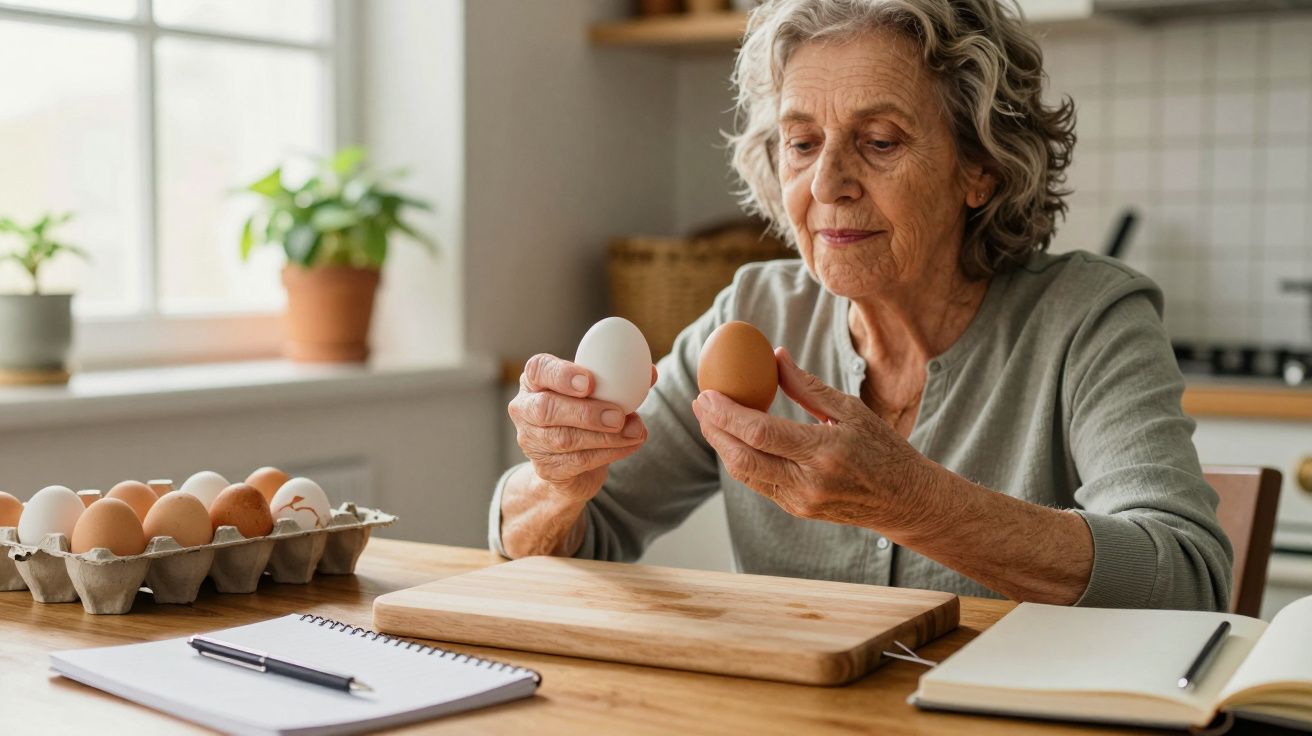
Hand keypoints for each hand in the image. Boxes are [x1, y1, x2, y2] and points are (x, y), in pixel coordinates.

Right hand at [509, 353, 656, 502]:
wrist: (573, 463)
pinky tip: (630, 444)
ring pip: (565, 439)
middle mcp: (525, 408)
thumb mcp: (598, 392)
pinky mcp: (546, 469)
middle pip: (546, 409)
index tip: (589, 382)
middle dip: (586, 412)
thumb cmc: (586, 414)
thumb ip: (621, 380)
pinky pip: (578, 461)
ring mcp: (532, 441)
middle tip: (618, 415)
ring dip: (606, 435)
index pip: (537, 369)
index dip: (561, 375)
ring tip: (635, 430)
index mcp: (535, 380)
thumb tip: (650, 373)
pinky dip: (609, 452)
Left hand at [690, 347, 929, 528]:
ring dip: (722, 445)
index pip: (761, 433)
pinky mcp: (796, 510)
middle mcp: (809, 482)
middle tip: (700, 402)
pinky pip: (759, 482)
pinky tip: (734, 437)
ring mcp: (800, 501)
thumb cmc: (883, 449)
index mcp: (825, 452)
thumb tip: (774, 355)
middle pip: (743, 458)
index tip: (707, 393)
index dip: (727, 414)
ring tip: (710, 418)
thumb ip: (808, 387)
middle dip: (714, 430)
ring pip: (745, 474)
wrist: (906, 501)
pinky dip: (741, 458)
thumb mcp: (851, 410)